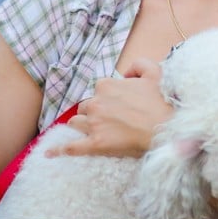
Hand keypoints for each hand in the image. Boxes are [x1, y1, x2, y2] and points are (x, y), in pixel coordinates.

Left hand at [48, 60, 172, 158]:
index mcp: (106, 85)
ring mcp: (94, 124)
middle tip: (110, 121)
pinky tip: (49, 153)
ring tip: (91, 132)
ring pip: (76, 123)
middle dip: (93, 113)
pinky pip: (71, 147)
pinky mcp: (95, 144)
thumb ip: (137, 65)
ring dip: (81, 126)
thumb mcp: (154, 72)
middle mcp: (96, 103)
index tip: (117, 106)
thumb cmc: (162, 103)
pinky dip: (59, 150)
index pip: (97, 91)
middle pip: (85, 107)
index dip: (107, 99)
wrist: (168, 129)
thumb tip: (125, 74)